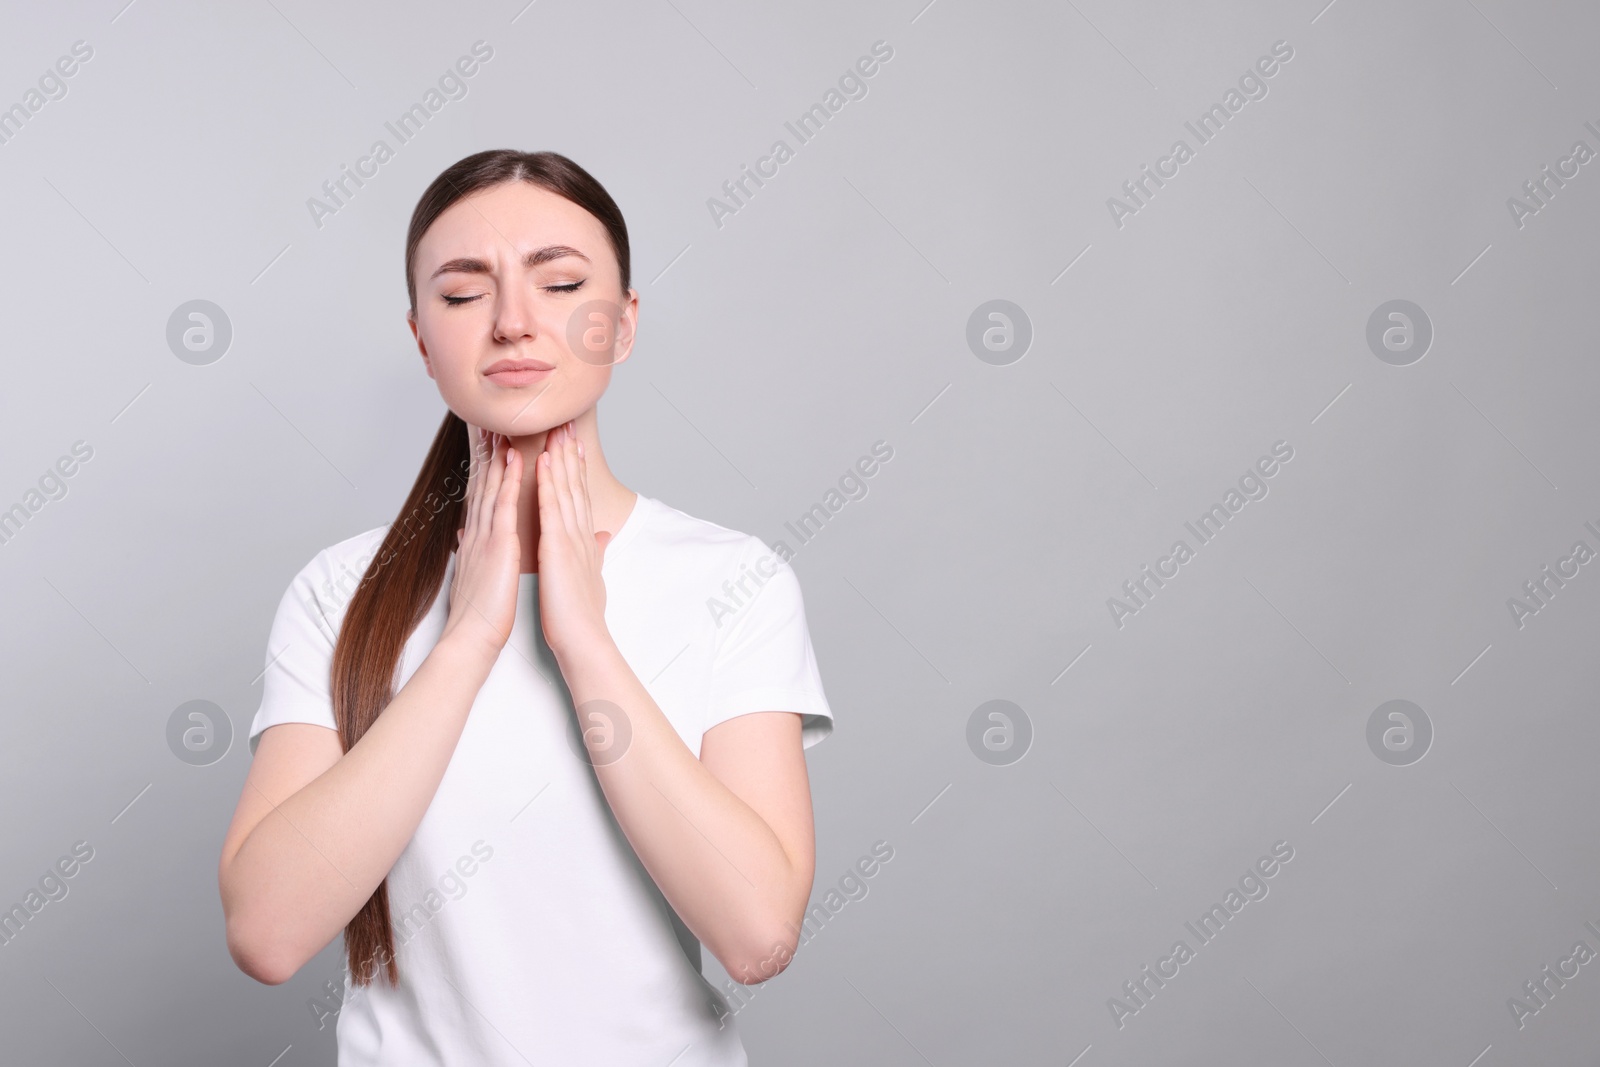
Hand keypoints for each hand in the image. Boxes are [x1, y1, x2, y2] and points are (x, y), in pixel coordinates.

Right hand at [439, 422, 522, 663]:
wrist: (472, 638)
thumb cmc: (480, 613)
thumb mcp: (476, 575)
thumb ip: (472, 553)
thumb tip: (466, 539)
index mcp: (477, 538)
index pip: (481, 493)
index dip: (485, 465)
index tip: (488, 439)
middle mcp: (478, 531)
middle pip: (481, 481)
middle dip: (485, 450)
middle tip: (488, 417)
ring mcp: (486, 535)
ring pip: (490, 485)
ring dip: (496, 453)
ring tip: (500, 423)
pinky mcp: (498, 545)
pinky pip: (502, 504)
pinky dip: (508, 479)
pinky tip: (514, 457)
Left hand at [535, 418, 612, 660]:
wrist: (582, 639)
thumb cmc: (580, 614)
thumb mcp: (590, 577)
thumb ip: (594, 553)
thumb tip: (602, 537)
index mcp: (583, 540)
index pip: (579, 497)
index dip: (575, 469)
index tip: (572, 444)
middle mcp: (580, 534)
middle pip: (575, 485)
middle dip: (570, 453)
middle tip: (567, 423)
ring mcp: (571, 538)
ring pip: (566, 488)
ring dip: (561, 457)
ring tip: (558, 429)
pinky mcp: (558, 546)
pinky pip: (552, 507)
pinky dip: (548, 481)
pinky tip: (543, 460)